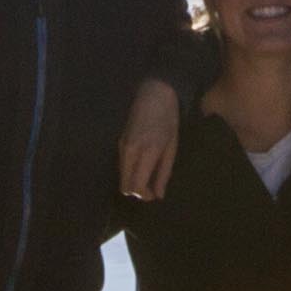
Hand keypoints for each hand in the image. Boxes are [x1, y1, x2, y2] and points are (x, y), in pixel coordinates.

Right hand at [118, 76, 180, 203]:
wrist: (153, 94)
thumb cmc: (168, 120)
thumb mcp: (172, 147)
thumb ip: (164, 173)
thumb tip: (158, 195)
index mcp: (147, 152)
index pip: (136, 186)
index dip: (144, 196)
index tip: (154, 195)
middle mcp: (130, 151)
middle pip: (125, 186)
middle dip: (137, 192)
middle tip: (151, 189)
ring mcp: (122, 147)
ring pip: (121, 177)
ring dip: (133, 182)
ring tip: (148, 176)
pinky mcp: (119, 143)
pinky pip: (122, 166)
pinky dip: (130, 172)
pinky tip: (142, 165)